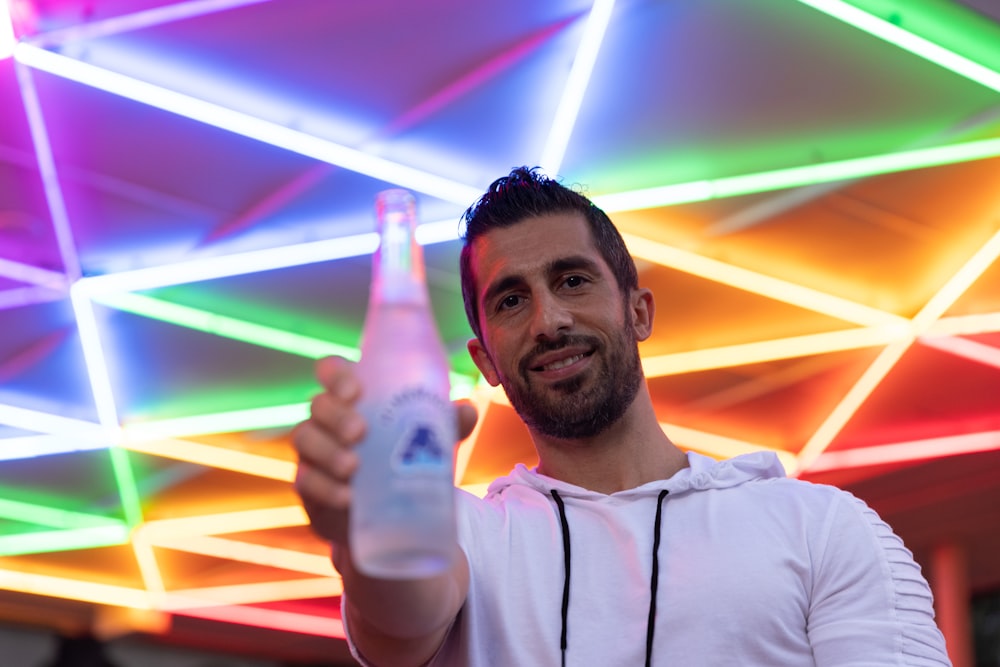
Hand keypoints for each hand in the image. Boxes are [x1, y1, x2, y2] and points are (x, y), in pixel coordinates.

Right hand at [293, 356, 477, 546]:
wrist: (388, 511)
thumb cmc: (404, 456)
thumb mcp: (427, 438)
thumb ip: (448, 422)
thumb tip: (466, 411)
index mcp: (350, 396)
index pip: (330, 370)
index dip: (335, 375)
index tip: (356, 391)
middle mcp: (326, 418)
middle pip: (317, 405)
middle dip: (336, 416)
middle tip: (360, 432)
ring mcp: (313, 451)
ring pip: (304, 439)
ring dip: (327, 451)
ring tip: (353, 467)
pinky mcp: (309, 485)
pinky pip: (306, 481)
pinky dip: (325, 488)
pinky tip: (347, 497)